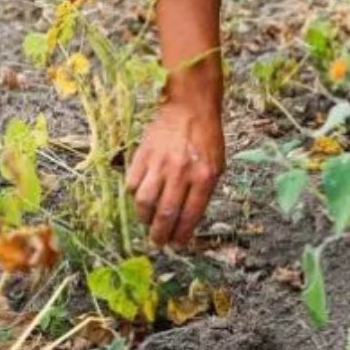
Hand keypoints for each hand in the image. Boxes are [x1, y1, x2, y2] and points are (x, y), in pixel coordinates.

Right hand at [127, 98, 225, 245]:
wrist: (190, 106)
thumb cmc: (207, 138)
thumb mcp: (216, 165)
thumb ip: (203, 191)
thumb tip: (186, 221)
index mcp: (204, 176)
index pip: (190, 215)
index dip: (181, 234)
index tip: (177, 243)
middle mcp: (181, 172)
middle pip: (165, 213)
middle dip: (160, 234)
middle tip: (158, 242)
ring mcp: (160, 163)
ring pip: (144, 202)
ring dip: (144, 218)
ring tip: (147, 222)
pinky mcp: (143, 155)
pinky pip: (132, 183)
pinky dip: (134, 196)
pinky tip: (140, 198)